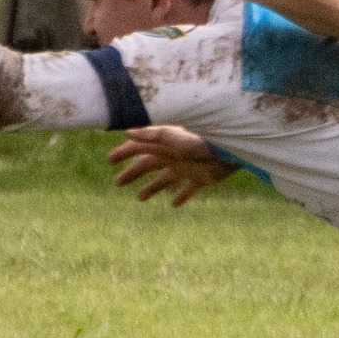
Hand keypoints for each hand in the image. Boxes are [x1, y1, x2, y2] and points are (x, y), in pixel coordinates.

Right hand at [109, 125, 235, 205]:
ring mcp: (187, 168)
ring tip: (140, 198)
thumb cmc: (199, 140)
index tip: (109, 161)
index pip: (139, 149)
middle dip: (132, 173)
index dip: (124, 153)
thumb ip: (150, 135)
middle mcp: (173, 156)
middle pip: (148, 165)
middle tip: (117, 182)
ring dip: (152, 188)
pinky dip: (181, 196)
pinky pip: (189, 189)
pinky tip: (174, 205)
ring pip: (165, 180)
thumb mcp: (172, 136)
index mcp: (165, 145)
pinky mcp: (201, 179)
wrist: (229, 151)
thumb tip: (126, 133)